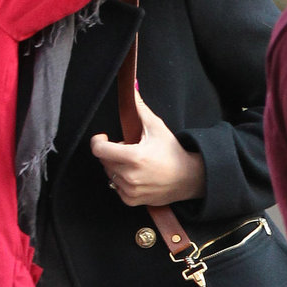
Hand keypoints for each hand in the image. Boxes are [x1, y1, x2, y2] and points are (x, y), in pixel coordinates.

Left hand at [90, 88, 204, 205]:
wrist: (189, 178)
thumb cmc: (173, 152)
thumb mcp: (156, 126)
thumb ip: (139, 107)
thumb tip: (132, 87)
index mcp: (134, 157)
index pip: (99, 150)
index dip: (98, 141)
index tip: (104, 137)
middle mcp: (130, 176)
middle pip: (103, 160)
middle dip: (111, 151)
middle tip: (129, 148)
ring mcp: (130, 190)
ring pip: (108, 174)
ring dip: (116, 165)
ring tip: (135, 162)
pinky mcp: (132, 200)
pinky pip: (115, 187)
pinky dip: (121, 180)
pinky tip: (136, 174)